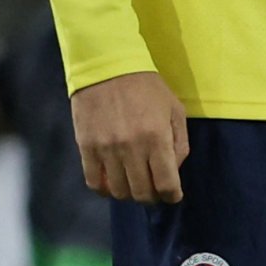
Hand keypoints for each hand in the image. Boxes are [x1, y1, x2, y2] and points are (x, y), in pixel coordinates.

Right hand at [72, 69, 187, 204]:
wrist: (107, 69)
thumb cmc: (148, 89)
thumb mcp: (175, 111)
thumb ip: (179, 144)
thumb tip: (173, 171)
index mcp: (157, 138)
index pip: (166, 183)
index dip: (172, 196)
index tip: (172, 196)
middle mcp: (131, 148)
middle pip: (141, 192)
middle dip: (152, 197)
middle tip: (154, 192)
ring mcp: (106, 149)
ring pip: (118, 190)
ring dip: (129, 193)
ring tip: (134, 185)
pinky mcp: (85, 147)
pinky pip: (93, 182)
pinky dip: (105, 189)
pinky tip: (112, 183)